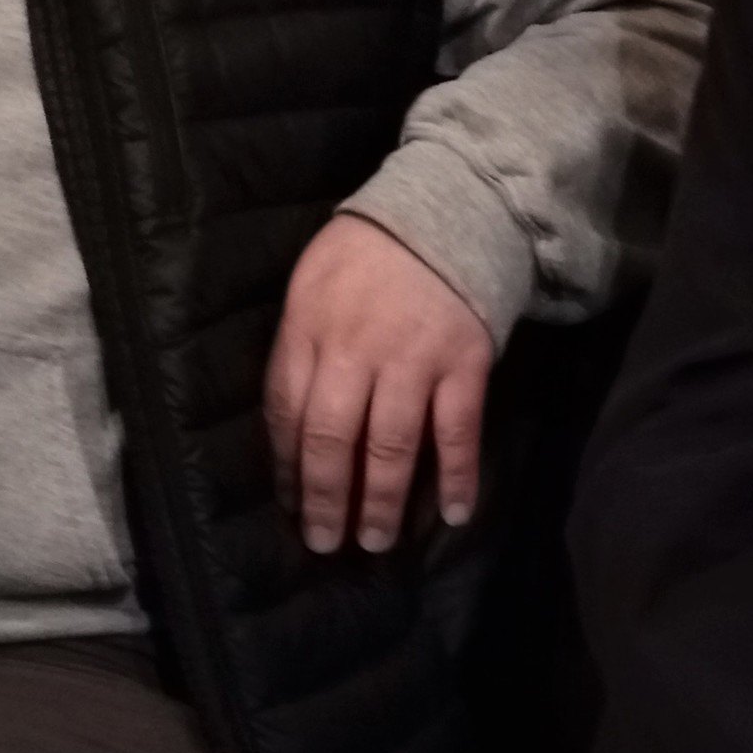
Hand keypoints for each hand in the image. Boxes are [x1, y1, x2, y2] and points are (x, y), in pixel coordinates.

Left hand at [266, 214, 493, 554]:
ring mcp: (414, 358)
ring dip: (382, 502)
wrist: (448, 209)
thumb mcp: (310, 285)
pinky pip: (458, 432)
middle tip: (325, 543)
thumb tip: (288, 427)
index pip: (287, 412)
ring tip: (376, 542)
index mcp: (309, 328)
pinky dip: (457, 477)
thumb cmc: (369, 252)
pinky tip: (451, 515)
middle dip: (326, 499)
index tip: (290, 506)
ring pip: (392, 446)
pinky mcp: (465, 363)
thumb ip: (298, 347)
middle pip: (333, 439)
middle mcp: (356, 349)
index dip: (288, 467)